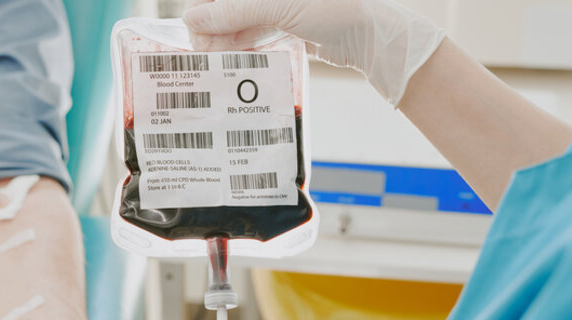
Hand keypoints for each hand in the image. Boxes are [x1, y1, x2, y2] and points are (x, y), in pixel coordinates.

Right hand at [182, 0, 444, 104]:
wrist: (380, 32)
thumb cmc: (336, 4)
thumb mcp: (279, 5)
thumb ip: (233, 11)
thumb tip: (191, 18)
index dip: (203, 7)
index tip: (194, 29)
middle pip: (229, 5)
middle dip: (213, 27)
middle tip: (205, 54)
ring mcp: (285, 6)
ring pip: (243, 21)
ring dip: (227, 41)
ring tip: (218, 62)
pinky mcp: (294, 25)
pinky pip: (261, 34)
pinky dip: (247, 47)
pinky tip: (237, 61)